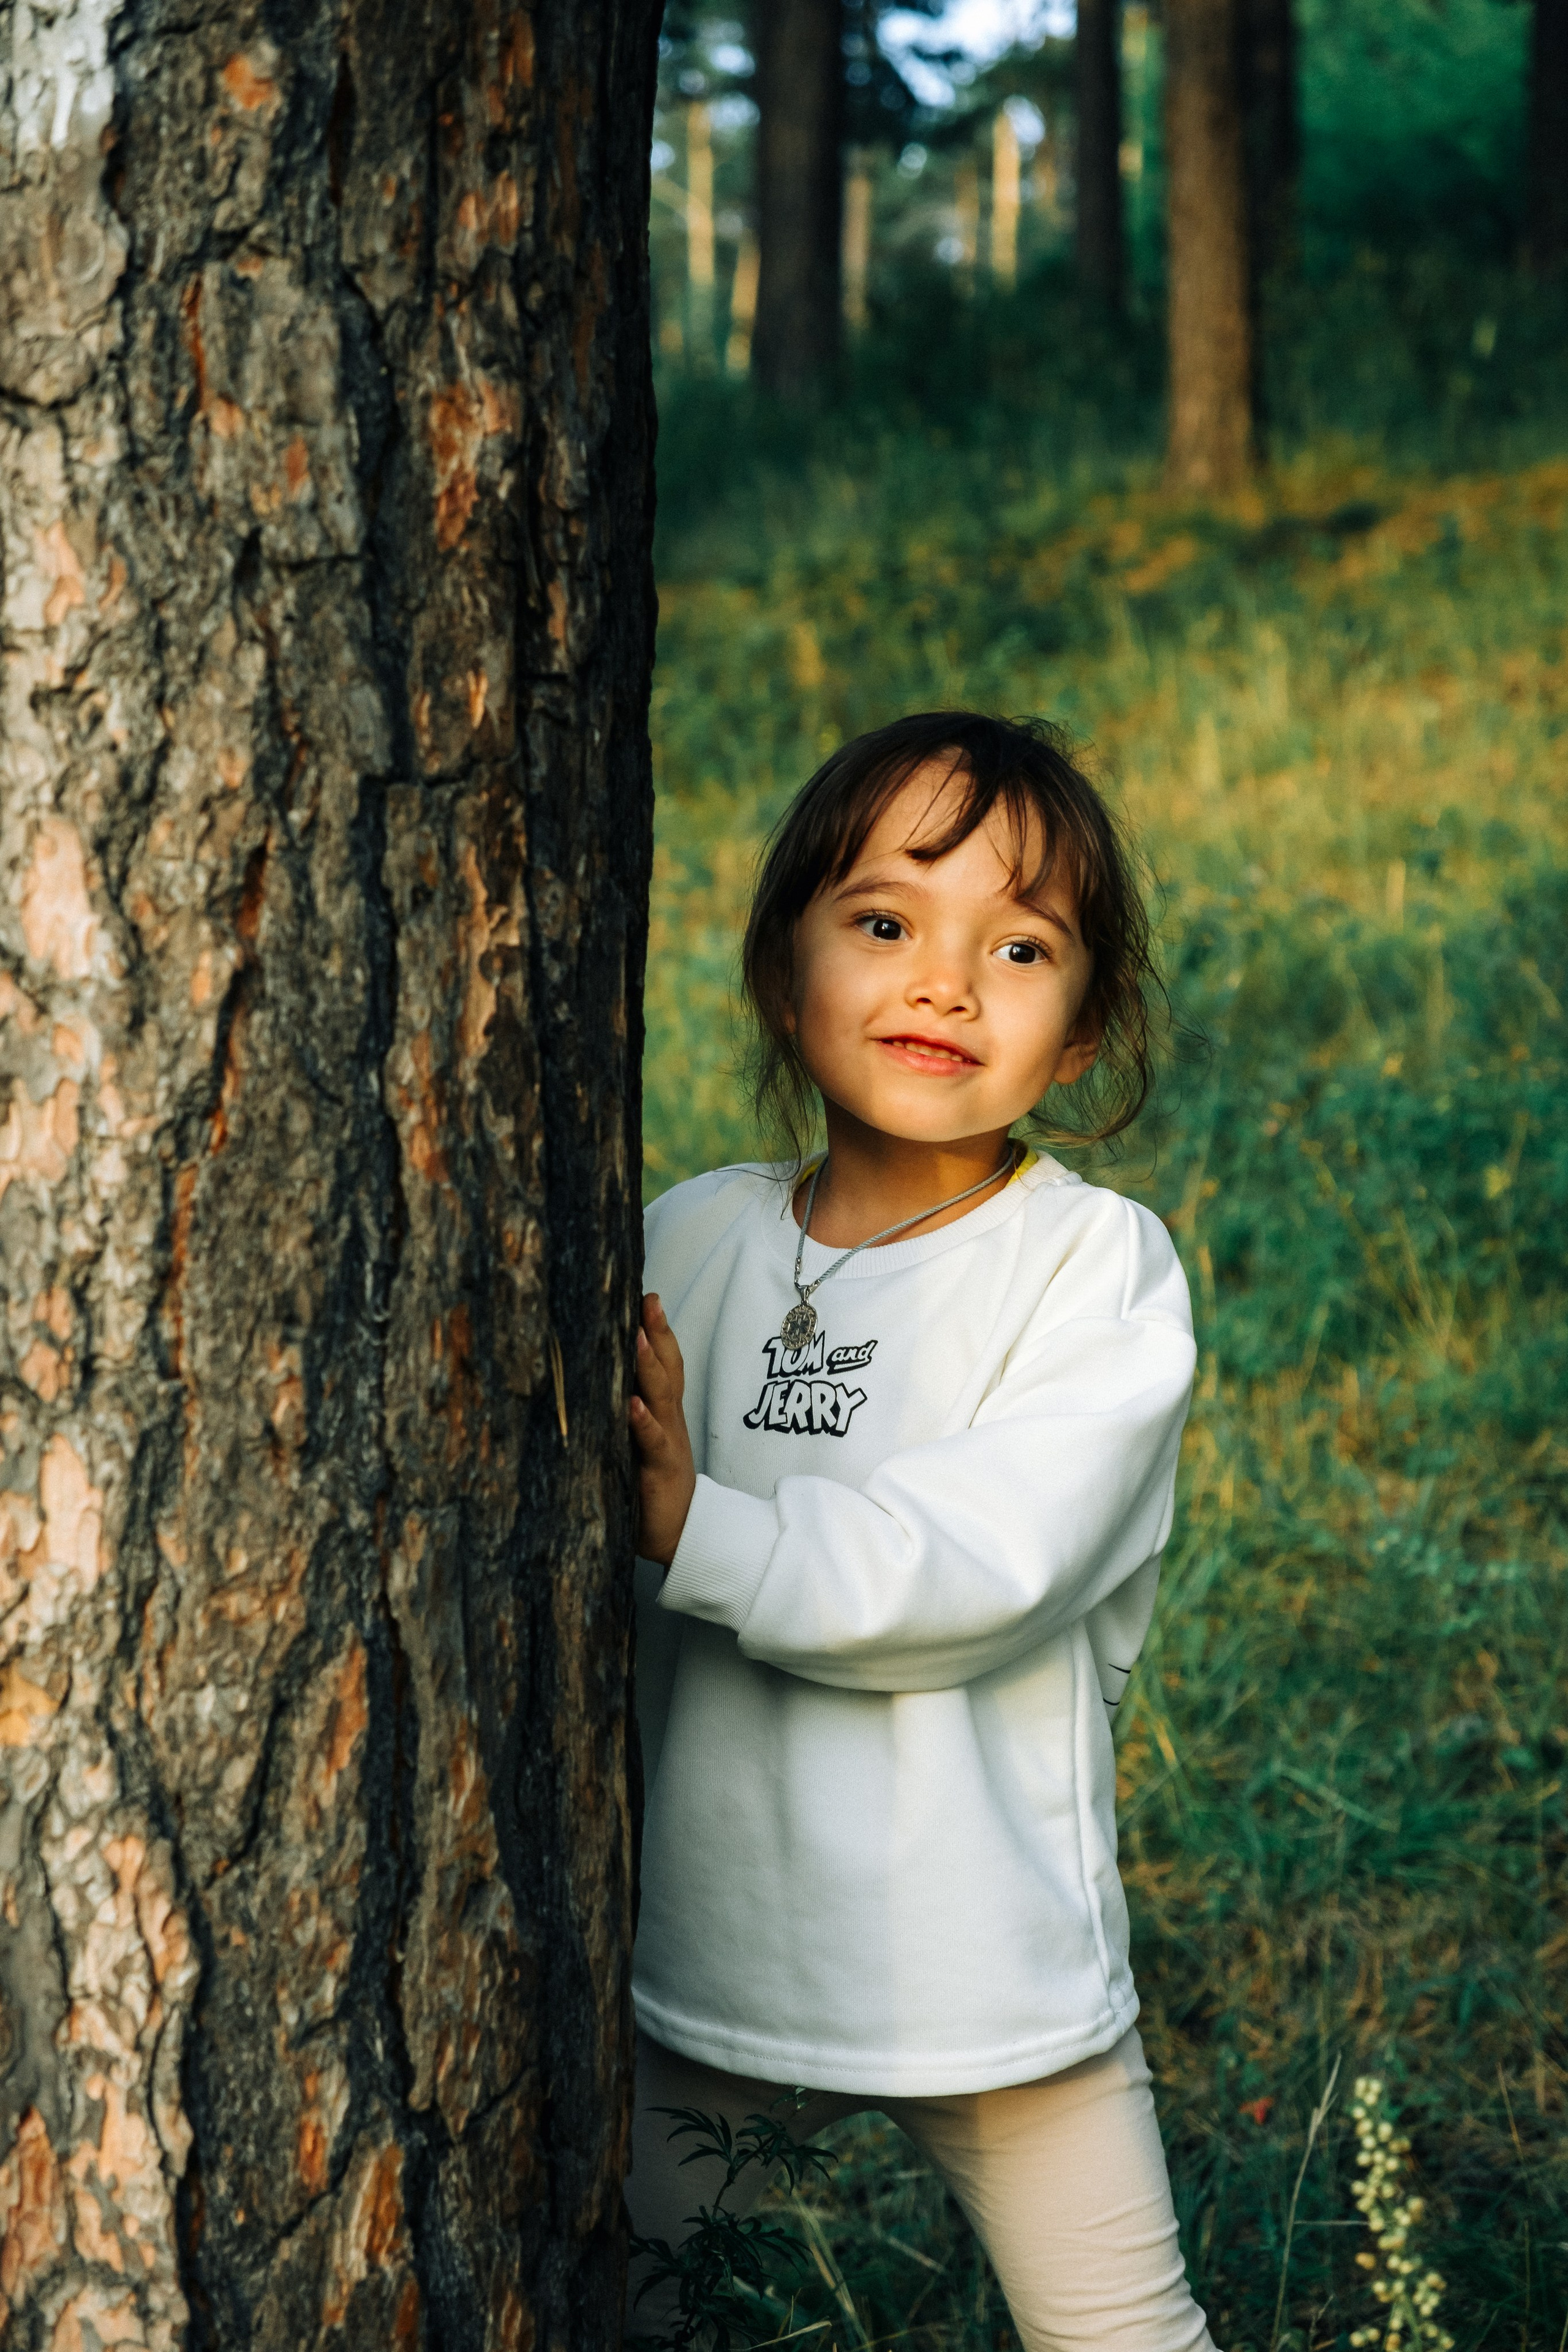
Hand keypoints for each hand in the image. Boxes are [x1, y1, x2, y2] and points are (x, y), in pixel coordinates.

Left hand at [629, 1293, 695, 1567]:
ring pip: (661, 1398)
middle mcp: (667, 1421)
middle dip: (659, 1332)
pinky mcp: (660, 1471)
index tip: (646, 1296)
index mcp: (662, 1412)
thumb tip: (589, 1379)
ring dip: (650, 1366)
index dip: (658, 1329)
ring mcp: (667, 1443)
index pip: (664, 1362)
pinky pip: (652, 1443)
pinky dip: (643, 1423)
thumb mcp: (639, 1443)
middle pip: (668, 1369)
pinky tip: (632, 1406)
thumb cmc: (652, 1486)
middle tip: (649, 1299)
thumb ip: (622, 1413)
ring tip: (638, 1337)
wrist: (683, 1535)